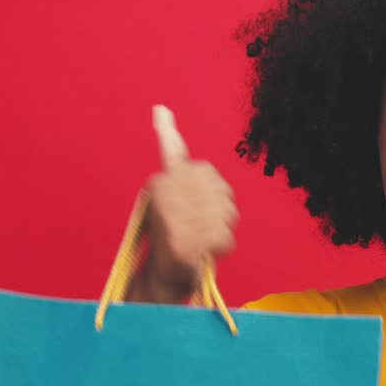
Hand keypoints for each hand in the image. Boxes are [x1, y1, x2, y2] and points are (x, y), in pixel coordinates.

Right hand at [135, 105, 238, 302]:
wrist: (163, 276)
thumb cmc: (173, 234)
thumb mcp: (173, 194)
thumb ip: (176, 159)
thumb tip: (161, 109)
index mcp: (160, 184)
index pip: (173, 154)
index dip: (168, 132)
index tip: (161, 109)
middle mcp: (164, 198)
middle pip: (218, 186)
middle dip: (220, 205)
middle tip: (204, 222)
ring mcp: (175, 221)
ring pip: (225, 212)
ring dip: (222, 226)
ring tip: (204, 236)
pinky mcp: (186, 245)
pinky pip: (225, 237)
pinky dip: (222, 246)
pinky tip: (209, 250)